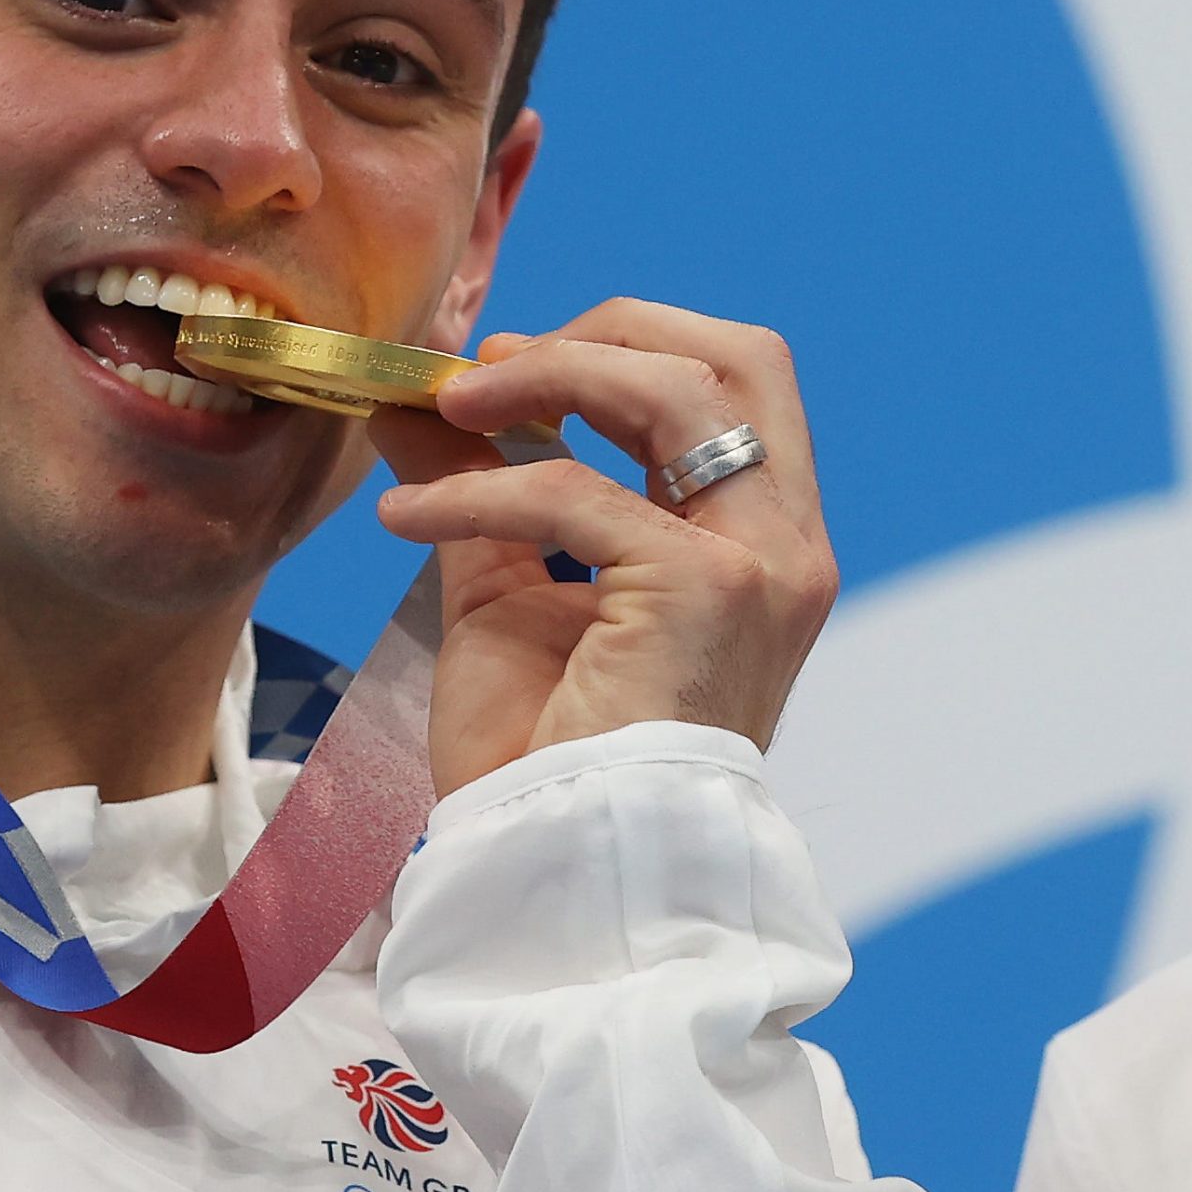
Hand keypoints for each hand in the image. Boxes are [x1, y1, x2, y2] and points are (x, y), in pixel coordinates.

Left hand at [368, 299, 838, 801]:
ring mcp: (761, 566)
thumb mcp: (504, 585)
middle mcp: (786, 545)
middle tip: (489, 366)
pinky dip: (475, 489)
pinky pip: (574, 491)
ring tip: (439, 408)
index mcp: (759, 540)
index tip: (504, 368)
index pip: (730, 381)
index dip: (618, 345)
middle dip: (602, 332)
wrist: (554, 859)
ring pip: (671, 391)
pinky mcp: (707, 591)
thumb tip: (411, 398)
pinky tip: (405, 520)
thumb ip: (479, 483)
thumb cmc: (544, 749)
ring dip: (540, 378)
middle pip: (733, 356)